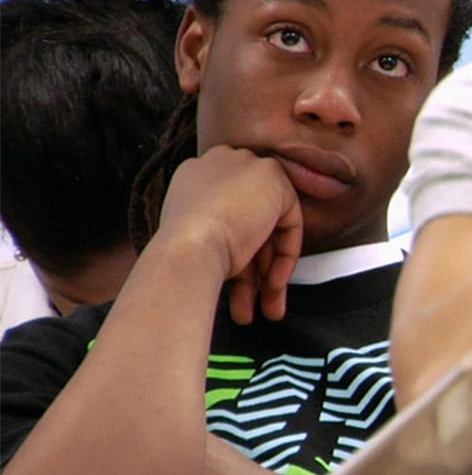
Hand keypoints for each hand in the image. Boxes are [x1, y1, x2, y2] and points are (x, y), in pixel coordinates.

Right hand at [157, 145, 302, 323]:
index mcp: (193, 175)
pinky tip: (272, 288)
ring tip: (265, 311)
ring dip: (266, 275)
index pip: (226, 215)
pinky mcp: (274, 178)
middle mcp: (220, 163)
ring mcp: (248, 166)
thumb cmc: (179, 255)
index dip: (236, 252)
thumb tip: (239, 262)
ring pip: (268, 228)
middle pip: (249, 223)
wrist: (188, 248)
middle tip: (249, 307)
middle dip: (253, 270)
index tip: (235, 283)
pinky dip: (283, 257)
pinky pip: (288, 223)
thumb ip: (217, 235)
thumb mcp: (192, 240)